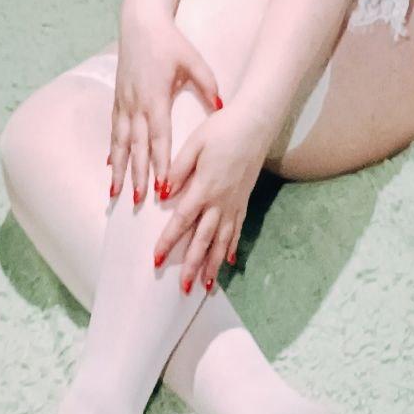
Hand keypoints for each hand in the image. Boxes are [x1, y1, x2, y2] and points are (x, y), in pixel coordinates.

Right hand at [108, 9, 221, 204]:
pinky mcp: (118, 98)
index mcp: (156, 97)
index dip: (159, 163)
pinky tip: (110, 165)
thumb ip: (208, 85)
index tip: (161, 187)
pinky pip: (114, 130)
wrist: (141, 23)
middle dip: (137, 175)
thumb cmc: (170, 42)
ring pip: (121, 142)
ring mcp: (124, 102)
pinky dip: (113, 150)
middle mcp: (136, 104)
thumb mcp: (194, 61)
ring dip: (120, 169)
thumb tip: (223, 107)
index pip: (159, 137)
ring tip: (116, 192)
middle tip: (138, 201)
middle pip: (137, 147)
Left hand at [152, 106, 268, 294]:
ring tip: (207, 286)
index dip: (169, 242)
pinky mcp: (244, 199)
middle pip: (204, 240)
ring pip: (222, 241)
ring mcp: (235, 202)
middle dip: (193, 266)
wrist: (256, 123)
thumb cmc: (222, 129)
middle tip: (184, 290)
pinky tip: (228, 261)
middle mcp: (220, 201)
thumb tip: (162, 193)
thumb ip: (178, 170)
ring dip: (214, 264)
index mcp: (204, 187)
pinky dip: (231, 247)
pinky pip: (237, 229)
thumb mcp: (194, 144)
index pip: (182, 221)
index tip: (157, 260)